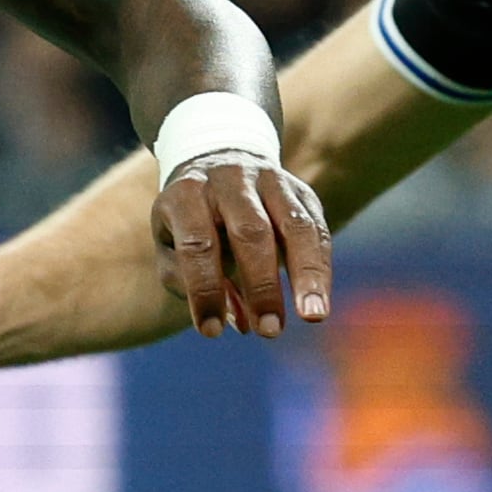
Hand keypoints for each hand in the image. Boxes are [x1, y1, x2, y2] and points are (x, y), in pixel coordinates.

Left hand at [153, 153, 330, 337]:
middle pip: (251, 232)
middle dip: (261, 285)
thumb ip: (191, 284)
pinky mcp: (301, 191)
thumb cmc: (188, 222)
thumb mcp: (171, 246)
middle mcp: (230, 180)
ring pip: (294, 225)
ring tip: (313, 316)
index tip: (211, 332)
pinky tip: (320, 303)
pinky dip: (320, 268)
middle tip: (269, 330)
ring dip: (306, 274)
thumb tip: (239, 322)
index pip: (197, 243)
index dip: (204, 290)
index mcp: (186, 194)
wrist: (217, 159)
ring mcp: (270, 180)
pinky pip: (317, 229)